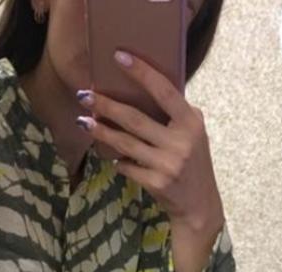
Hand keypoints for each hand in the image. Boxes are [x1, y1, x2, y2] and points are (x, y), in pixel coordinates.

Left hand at [76, 50, 224, 229]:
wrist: (199, 203)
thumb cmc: (191, 163)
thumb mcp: (192, 134)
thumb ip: (174, 115)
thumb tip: (140, 92)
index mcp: (190, 122)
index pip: (164, 91)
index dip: (142, 73)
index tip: (119, 57)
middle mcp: (180, 141)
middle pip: (135, 119)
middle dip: (107, 106)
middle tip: (84, 95)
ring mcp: (168, 164)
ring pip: (125, 144)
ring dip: (101, 132)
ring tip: (83, 121)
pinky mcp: (156, 183)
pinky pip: (127, 167)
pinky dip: (117, 161)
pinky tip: (109, 156)